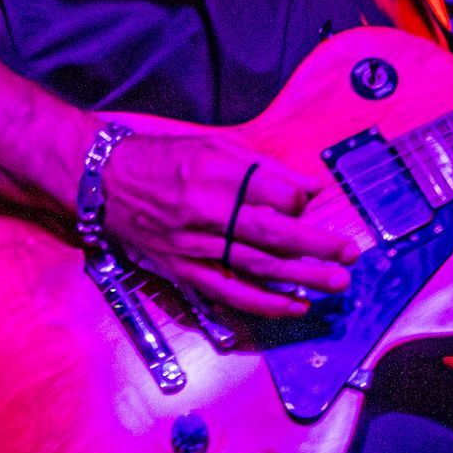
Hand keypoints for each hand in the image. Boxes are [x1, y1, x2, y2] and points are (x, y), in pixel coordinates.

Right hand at [98, 127, 366, 319]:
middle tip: (349, 254)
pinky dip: (264, 302)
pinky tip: (295, 306)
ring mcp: (193, 244)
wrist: (102, 181)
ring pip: (256, 265)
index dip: (300, 201)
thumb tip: (310, 186)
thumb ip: (263, 168)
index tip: (312, 203)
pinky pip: (229, 291)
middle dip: (316, 245)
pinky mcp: (182, 269)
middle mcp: (206, 210)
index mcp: (215, 172)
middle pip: (272, 232)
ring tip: (335, 283)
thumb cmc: (161, 159)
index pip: (273, 193)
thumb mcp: (212, 147)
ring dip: (300, 277)